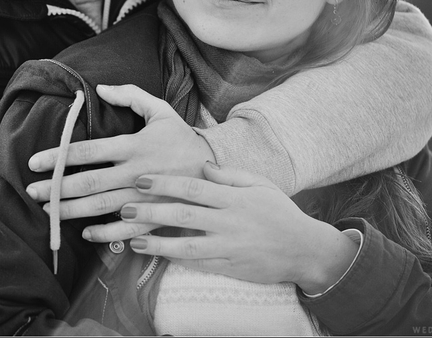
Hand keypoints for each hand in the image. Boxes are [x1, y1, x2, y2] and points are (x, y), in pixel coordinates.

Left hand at [27, 84, 214, 228]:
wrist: (216, 171)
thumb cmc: (182, 138)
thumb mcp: (161, 110)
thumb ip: (131, 95)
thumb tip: (101, 87)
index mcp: (134, 145)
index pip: (88, 150)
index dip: (58, 156)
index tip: (34, 162)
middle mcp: (135, 172)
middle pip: (88, 181)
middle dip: (57, 187)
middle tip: (31, 190)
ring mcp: (145, 197)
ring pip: (101, 206)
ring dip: (71, 210)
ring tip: (46, 211)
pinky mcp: (155, 216)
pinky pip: (125, 229)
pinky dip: (104, 234)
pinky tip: (84, 233)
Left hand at [120, 163, 358, 292]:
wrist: (305, 249)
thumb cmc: (279, 212)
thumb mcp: (259, 184)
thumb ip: (229, 174)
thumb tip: (202, 165)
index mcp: (234, 198)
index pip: (193, 188)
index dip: (164, 184)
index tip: (141, 179)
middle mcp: (229, 223)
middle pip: (184, 216)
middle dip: (152, 212)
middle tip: (126, 209)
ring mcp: (228, 247)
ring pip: (187, 247)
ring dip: (157, 243)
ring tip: (133, 240)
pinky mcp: (230, 267)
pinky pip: (198, 265)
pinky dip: (176, 261)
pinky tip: (157, 256)